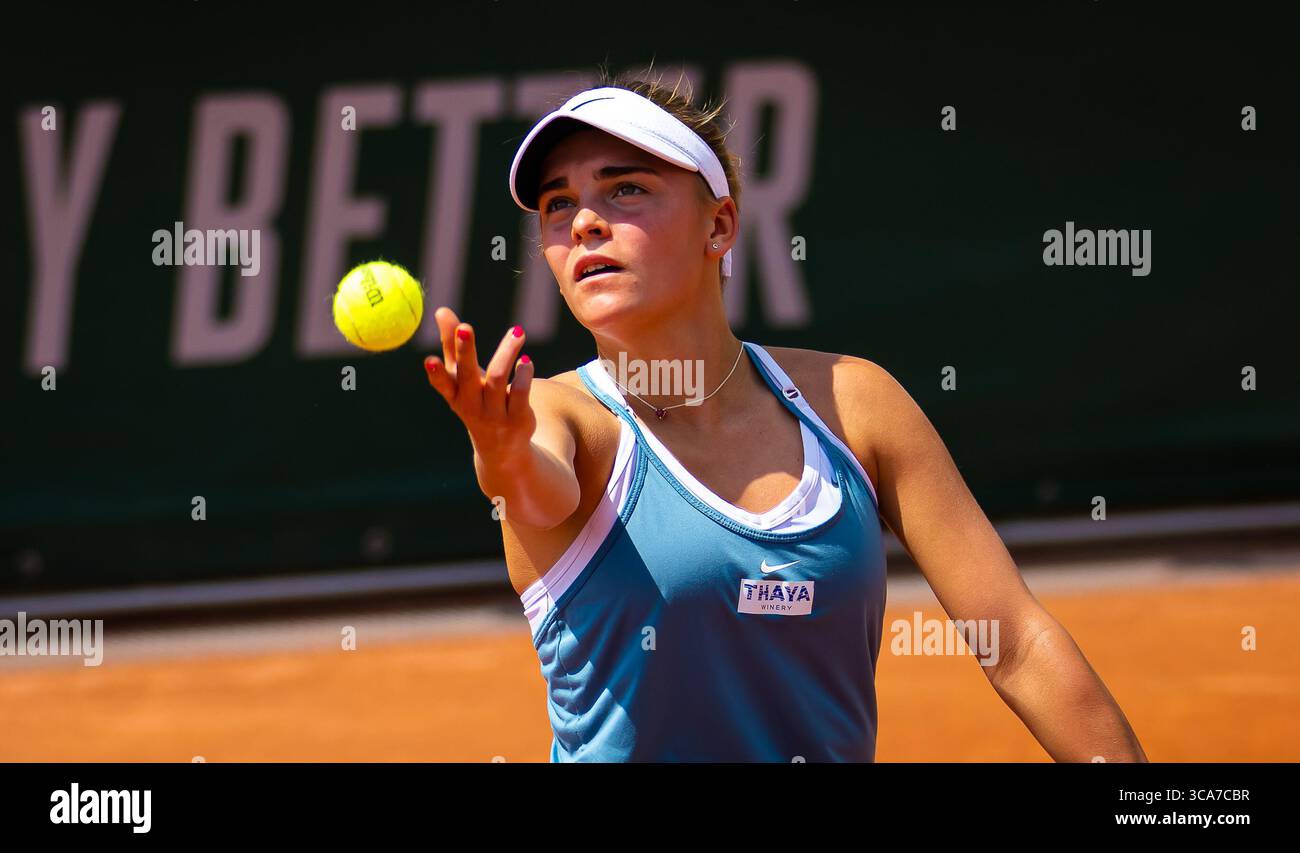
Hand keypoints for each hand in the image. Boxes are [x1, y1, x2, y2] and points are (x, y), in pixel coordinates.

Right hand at [423, 307, 534, 463]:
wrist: (501, 448)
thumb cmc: (476, 401)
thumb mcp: (462, 377)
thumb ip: (451, 344)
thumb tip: (441, 310)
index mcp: (455, 395)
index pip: (443, 384)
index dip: (435, 373)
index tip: (429, 359)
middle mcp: (472, 406)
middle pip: (468, 376)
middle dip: (465, 351)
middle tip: (465, 327)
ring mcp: (495, 414)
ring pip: (498, 378)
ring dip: (506, 352)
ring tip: (517, 332)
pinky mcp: (518, 419)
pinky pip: (520, 391)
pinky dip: (523, 372)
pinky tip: (525, 360)